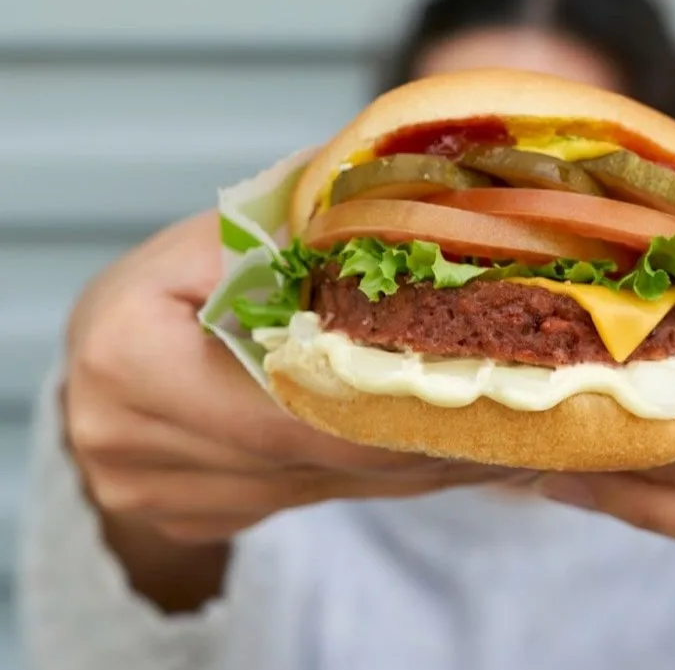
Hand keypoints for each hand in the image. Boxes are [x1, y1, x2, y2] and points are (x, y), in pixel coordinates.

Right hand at [64, 211, 514, 546]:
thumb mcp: (225, 237)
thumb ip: (308, 234)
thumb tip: (427, 216)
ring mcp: (151, 490)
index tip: (475, 381)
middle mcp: (127, 435)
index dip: (386, 392)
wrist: (105, 355)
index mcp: (130, 350)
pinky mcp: (184, 518)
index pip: (287, 393)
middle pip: (314, 451)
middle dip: (418, 432)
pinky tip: (427, 451)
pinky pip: (311, 502)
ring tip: (489, 433)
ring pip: (326, 486)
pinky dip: (376, 477)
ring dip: (410, 462)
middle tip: (510, 416)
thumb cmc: (169, 282)